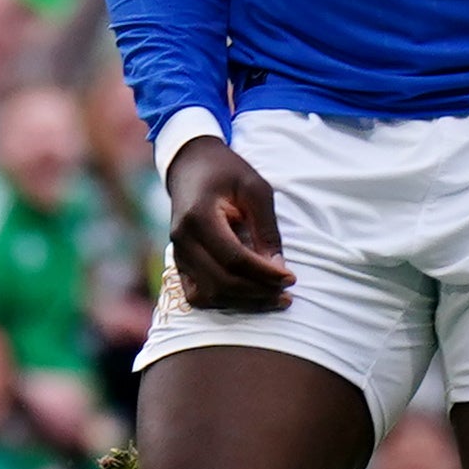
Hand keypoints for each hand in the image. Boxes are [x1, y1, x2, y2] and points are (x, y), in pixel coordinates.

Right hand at [161, 137, 292, 313]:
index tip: (291, 278)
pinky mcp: (179, 263)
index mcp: (199, 217)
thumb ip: (266, 228)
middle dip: (258, 293)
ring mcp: (177, 254)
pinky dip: (223, 302)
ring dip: (243, 302)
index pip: (234, 258)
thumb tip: (278, 268)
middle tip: (287, 294)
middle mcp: (182, 240)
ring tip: (273, 299)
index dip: (264, 274)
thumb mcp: (256, 189)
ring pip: (209, 294)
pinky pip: (198, 295)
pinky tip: (247, 298)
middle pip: (221, 282)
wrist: (191, 166)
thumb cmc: (227, 172)